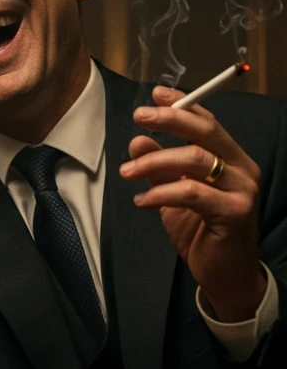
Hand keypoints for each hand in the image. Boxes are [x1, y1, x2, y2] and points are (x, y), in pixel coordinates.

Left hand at [123, 85, 265, 320]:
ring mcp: (242, 190)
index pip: (208, 122)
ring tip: (127, 173)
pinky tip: (142, 200)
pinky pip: (192, 193)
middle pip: (206, 132)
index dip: (183, 105)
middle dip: (171, 119)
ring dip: (154, 161)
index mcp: (230, 159)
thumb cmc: (200, 231)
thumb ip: (159, 168)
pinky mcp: (235, 213)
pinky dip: (161, 192)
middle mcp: (241, 169)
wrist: (224, 274)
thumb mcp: (173, 194)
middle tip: (139, 117)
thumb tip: (138, 139)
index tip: (155, 94)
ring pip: (196, 159)